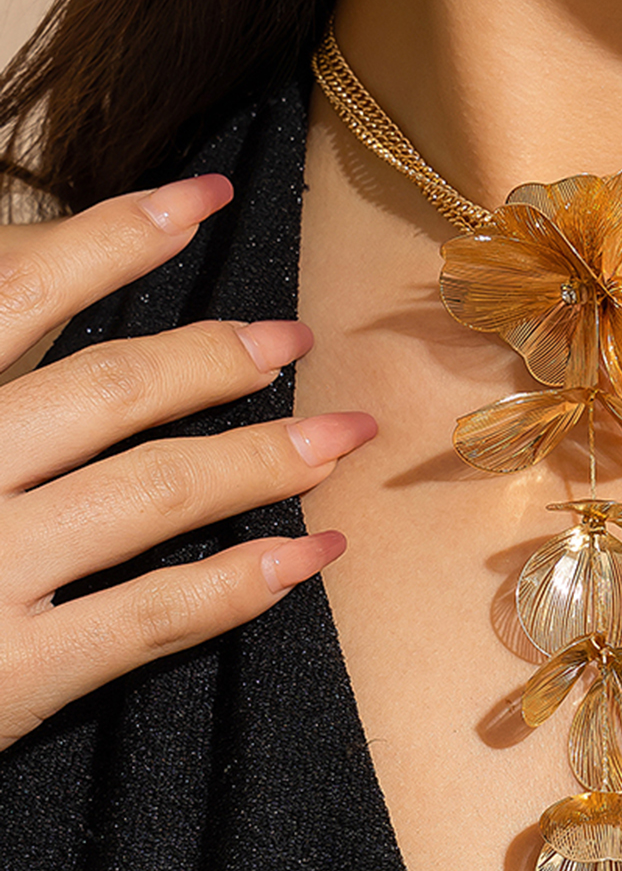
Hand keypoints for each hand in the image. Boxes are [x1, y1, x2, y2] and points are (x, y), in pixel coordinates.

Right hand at [0, 174, 375, 749]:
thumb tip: (43, 280)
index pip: (16, 293)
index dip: (114, 235)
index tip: (200, 197)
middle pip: (109, 389)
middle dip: (213, 357)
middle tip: (292, 338)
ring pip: (152, 493)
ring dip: (262, 460)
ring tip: (341, 437)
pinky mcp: (11, 673)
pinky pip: (152, 615)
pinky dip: (241, 583)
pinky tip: (309, 555)